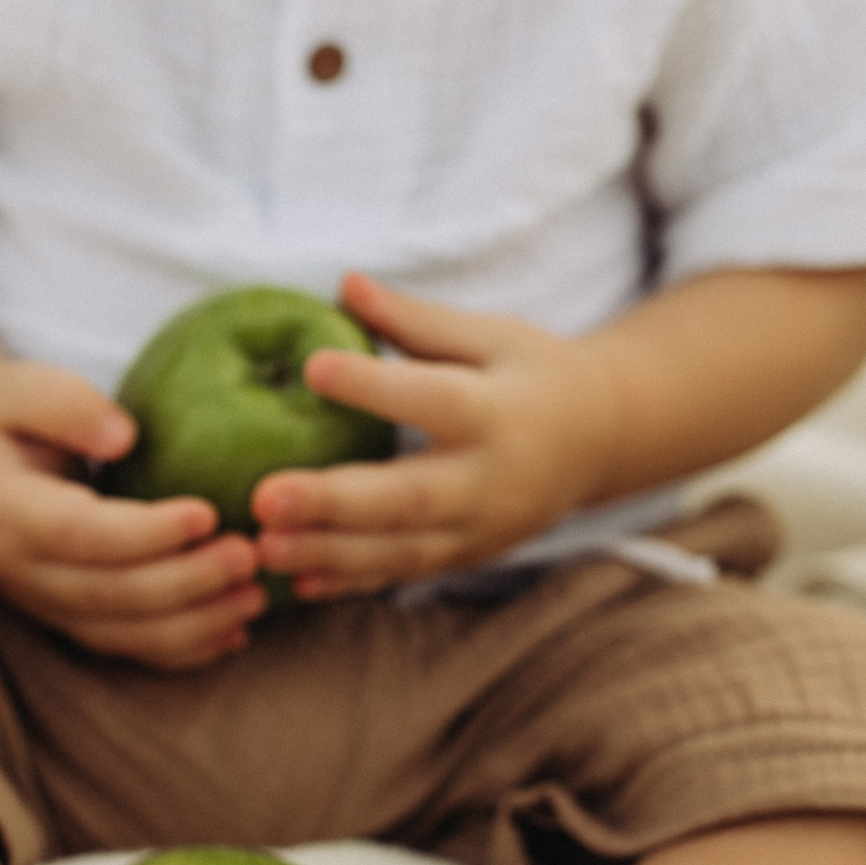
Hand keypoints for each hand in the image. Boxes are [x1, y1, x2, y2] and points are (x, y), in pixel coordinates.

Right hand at [0, 362, 264, 669]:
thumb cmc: (7, 414)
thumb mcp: (21, 387)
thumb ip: (65, 404)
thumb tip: (124, 435)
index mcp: (7, 513)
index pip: (81, 535)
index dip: (145, 532)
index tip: (208, 512)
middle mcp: (21, 574)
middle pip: (110, 594)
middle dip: (186, 582)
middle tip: (250, 555)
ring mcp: (46, 606)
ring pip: (124, 634)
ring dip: (195, 624)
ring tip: (256, 597)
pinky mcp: (71, 622)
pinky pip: (130, 649)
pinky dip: (184, 650)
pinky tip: (235, 634)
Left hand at [251, 273, 621, 600]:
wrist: (601, 440)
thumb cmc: (532, 373)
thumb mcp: (489, 335)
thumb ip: (416, 320)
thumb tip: (344, 281)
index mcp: (500, 410)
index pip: (433, 397)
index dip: (374, 385)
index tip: (311, 367)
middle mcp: (491, 480)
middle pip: (408, 499)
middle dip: (333, 503)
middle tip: (263, 498)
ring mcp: (481, 529)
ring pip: (400, 551)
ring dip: (328, 553)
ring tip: (263, 546)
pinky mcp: (467, 557)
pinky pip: (403, 575)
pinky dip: (351, 582)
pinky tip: (297, 582)